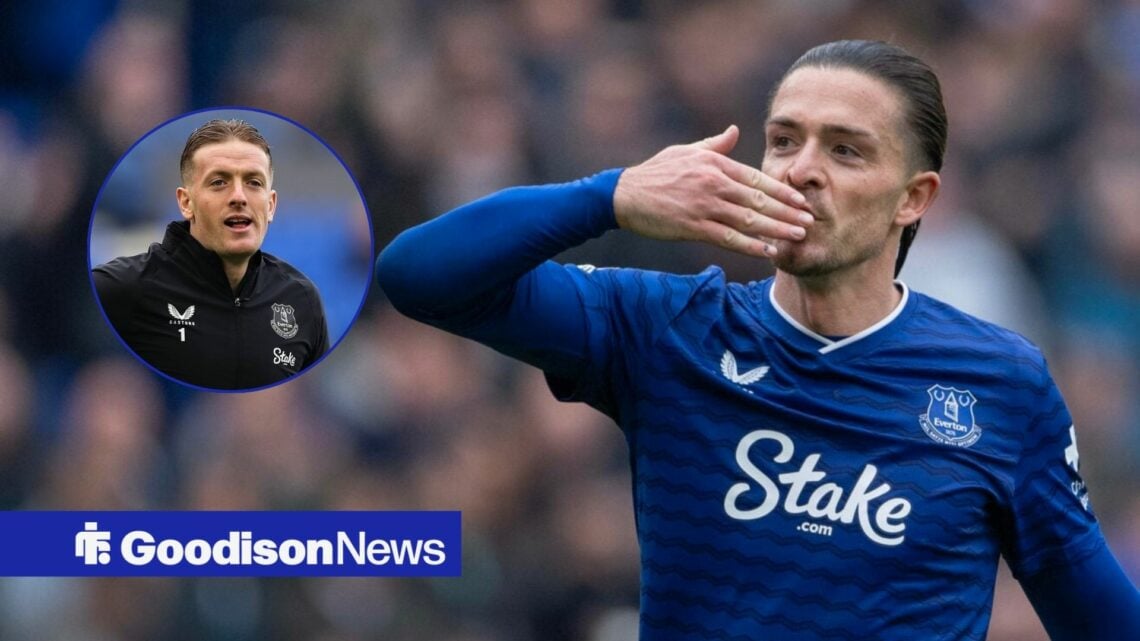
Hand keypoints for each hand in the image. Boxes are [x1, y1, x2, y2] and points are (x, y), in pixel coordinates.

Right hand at [613, 125, 812, 257]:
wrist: (624, 194)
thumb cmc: (655, 172)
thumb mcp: (686, 152)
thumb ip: (714, 145)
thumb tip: (734, 131)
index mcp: (715, 165)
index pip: (756, 179)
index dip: (782, 191)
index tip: (801, 199)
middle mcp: (713, 184)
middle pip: (759, 201)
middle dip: (787, 211)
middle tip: (810, 220)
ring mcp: (704, 206)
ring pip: (748, 220)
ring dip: (776, 229)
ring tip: (797, 236)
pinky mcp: (693, 227)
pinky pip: (728, 239)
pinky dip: (750, 246)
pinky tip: (767, 251)